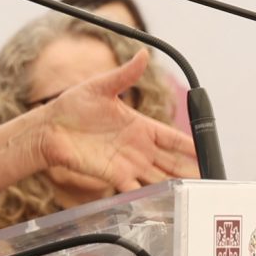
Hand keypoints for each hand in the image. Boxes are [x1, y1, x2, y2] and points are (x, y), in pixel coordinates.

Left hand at [34, 50, 199, 191]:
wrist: (49, 129)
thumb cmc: (72, 106)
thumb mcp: (101, 86)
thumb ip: (125, 75)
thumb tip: (143, 54)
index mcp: (139, 126)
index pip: (171, 138)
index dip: (188, 144)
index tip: (204, 150)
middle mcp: (137, 147)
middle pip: (170, 162)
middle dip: (188, 170)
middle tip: (206, 179)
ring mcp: (127, 164)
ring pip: (158, 177)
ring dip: (173, 185)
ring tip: (190, 195)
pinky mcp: (113, 176)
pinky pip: (135, 188)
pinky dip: (148, 195)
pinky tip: (161, 201)